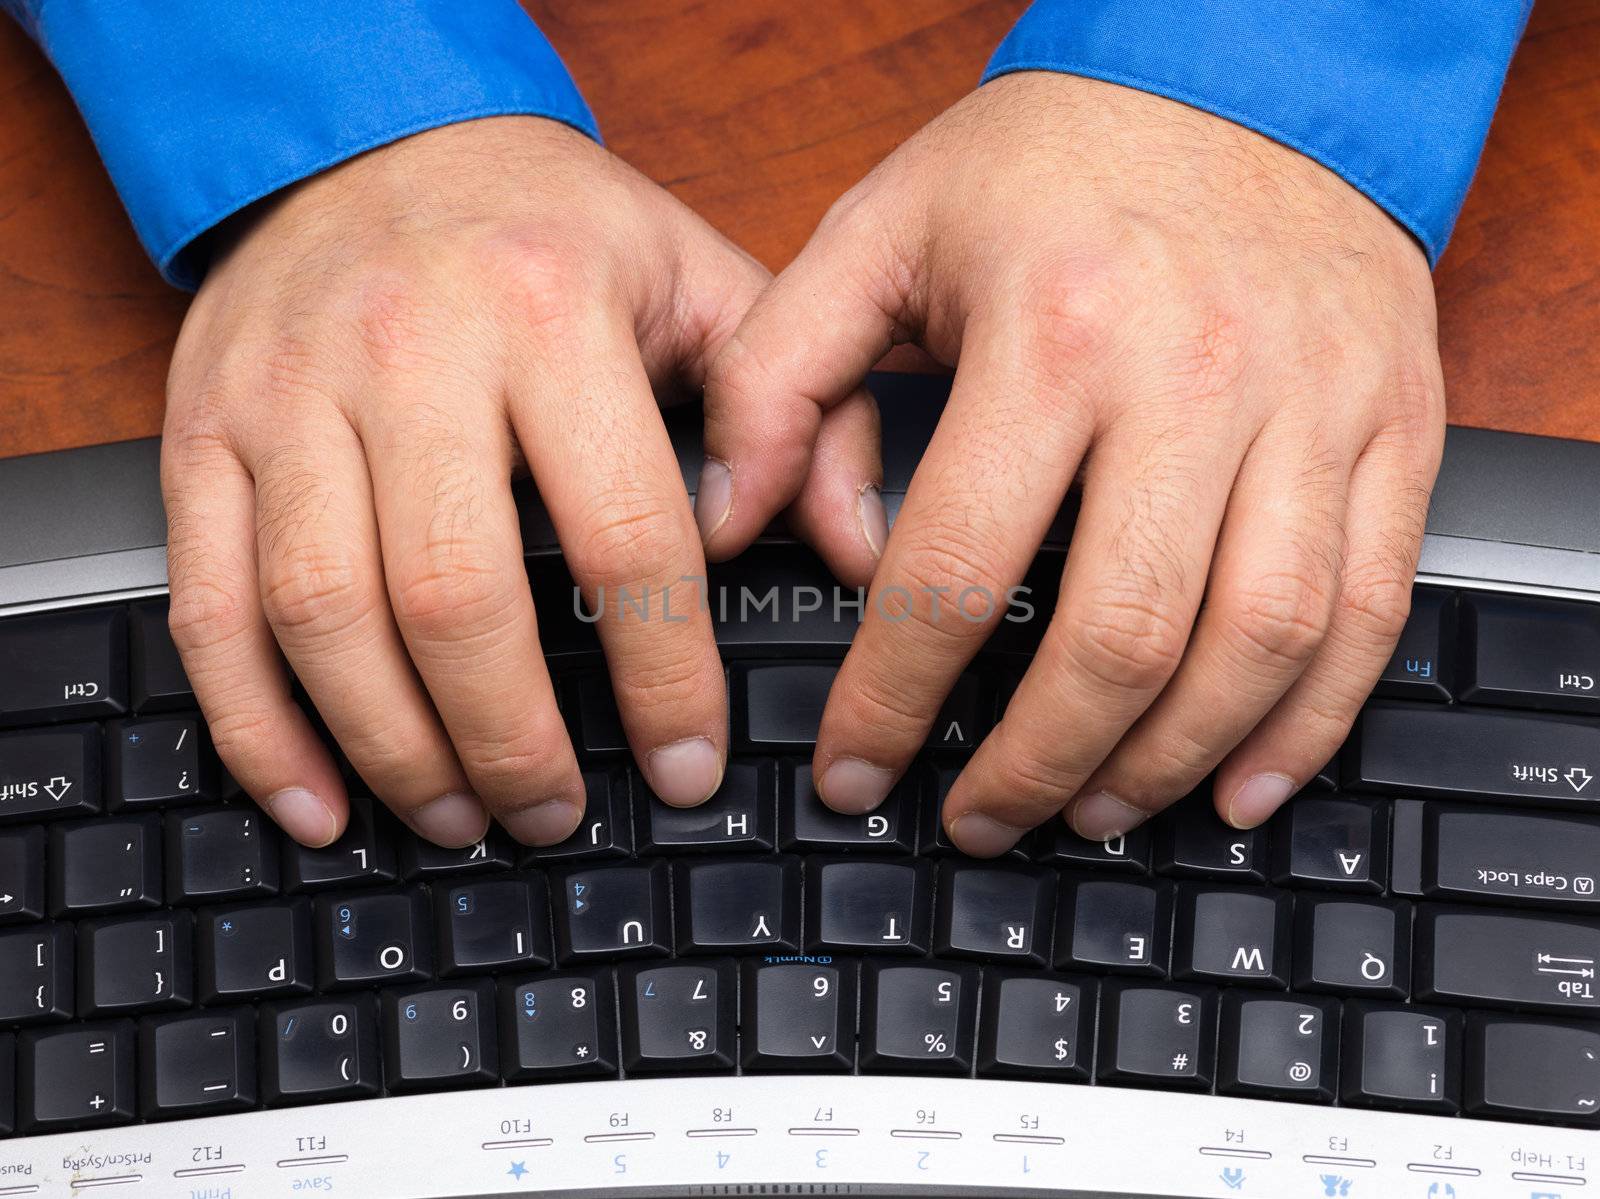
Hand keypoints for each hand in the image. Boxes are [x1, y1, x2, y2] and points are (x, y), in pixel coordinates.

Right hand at [163, 116, 878, 847]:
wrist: (366, 133)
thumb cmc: (547, 226)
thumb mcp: (702, 280)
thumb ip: (798, 412)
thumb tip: (852, 551)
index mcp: (551, 310)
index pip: (624, 533)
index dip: (662, 676)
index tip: (686, 763)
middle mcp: (407, 350)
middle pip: (455, 596)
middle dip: (513, 742)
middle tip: (556, 815)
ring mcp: (287, 395)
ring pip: (323, 614)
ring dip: (394, 749)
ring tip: (459, 818)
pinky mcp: (202, 434)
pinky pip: (209, 604)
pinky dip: (256, 727)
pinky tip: (317, 798)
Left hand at [703, 72, 1444, 852]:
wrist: (1251, 73)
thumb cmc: (1060, 156)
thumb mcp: (882, 227)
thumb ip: (778, 375)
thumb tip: (728, 522)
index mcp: (1054, 330)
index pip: (954, 569)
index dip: (892, 700)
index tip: (854, 769)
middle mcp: (1197, 378)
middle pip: (1118, 638)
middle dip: (1035, 766)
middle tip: (980, 820)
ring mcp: (1315, 410)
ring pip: (1254, 645)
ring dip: (1164, 764)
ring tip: (1093, 813)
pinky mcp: (1395, 431)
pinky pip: (1368, 609)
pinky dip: (1310, 723)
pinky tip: (1241, 783)